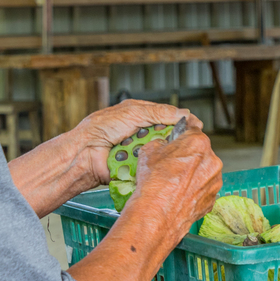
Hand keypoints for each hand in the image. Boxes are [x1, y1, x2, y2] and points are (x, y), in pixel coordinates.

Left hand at [69, 99, 203, 185]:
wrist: (83, 154)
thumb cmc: (101, 129)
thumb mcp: (132, 113)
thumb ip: (159, 113)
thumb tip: (185, 114)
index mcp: (140, 115)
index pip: (168, 117)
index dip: (182, 122)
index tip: (196, 127)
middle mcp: (141, 133)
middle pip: (167, 136)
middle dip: (173, 140)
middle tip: (180, 143)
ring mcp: (139, 151)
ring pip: (161, 153)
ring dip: (161, 153)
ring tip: (162, 153)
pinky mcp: (137, 167)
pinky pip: (152, 166)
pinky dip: (152, 165)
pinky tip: (153, 164)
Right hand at [130, 128, 221, 240]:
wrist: (157, 215)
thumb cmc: (153, 183)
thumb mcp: (149, 151)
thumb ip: (162, 142)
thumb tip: (164, 144)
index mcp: (198, 143)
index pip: (193, 130)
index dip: (182, 135)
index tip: (178, 140)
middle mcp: (212, 160)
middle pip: (201, 152)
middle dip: (188, 156)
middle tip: (173, 165)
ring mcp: (215, 181)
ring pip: (204, 171)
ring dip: (193, 174)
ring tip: (175, 183)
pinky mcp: (213, 198)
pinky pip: (204, 188)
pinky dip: (195, 190)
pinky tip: (180, 194)